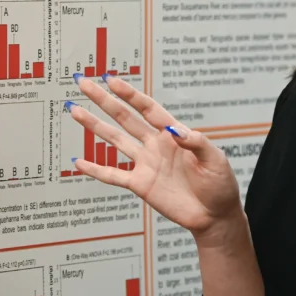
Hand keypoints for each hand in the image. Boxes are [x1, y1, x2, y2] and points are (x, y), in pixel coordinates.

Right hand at [68, 74, 242, 240]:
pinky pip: (114, 175)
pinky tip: (79, 162)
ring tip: (75, 110)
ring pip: (115, 140)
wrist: (215, 216)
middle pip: (125, 118)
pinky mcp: (141, 184)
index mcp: (174, 134)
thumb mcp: (216, 160)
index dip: (130, 94)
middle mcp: (156, 145)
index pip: (148, 109)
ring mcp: (146, 164)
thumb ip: (197, 143)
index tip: (111, 80)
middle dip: (105, 101)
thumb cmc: (220, 184)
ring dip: (95, 126)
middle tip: (85, 84)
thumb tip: (176, 132)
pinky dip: (96, 170)